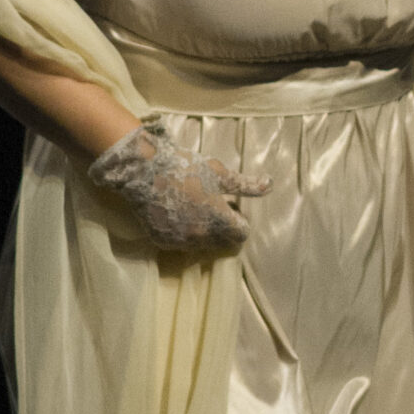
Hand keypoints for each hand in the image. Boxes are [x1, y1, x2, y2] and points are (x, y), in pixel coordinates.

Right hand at [87, 124, 269, 253]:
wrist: (144, 171)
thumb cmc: (186, 168)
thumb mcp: (220, 173)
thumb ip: (246, 185)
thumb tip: (270, 185)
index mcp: (219, 221)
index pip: (241, 234)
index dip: (240, 220)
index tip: (232, 207)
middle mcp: (201, 237)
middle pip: (223, 241)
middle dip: (224, 228)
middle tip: (213, 206)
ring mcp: (180, 241)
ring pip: (202, 245)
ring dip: (204, 232)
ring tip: (195, 209)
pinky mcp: (162, 241)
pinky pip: (181, 244)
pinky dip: (184, 234)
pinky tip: (178, 214)